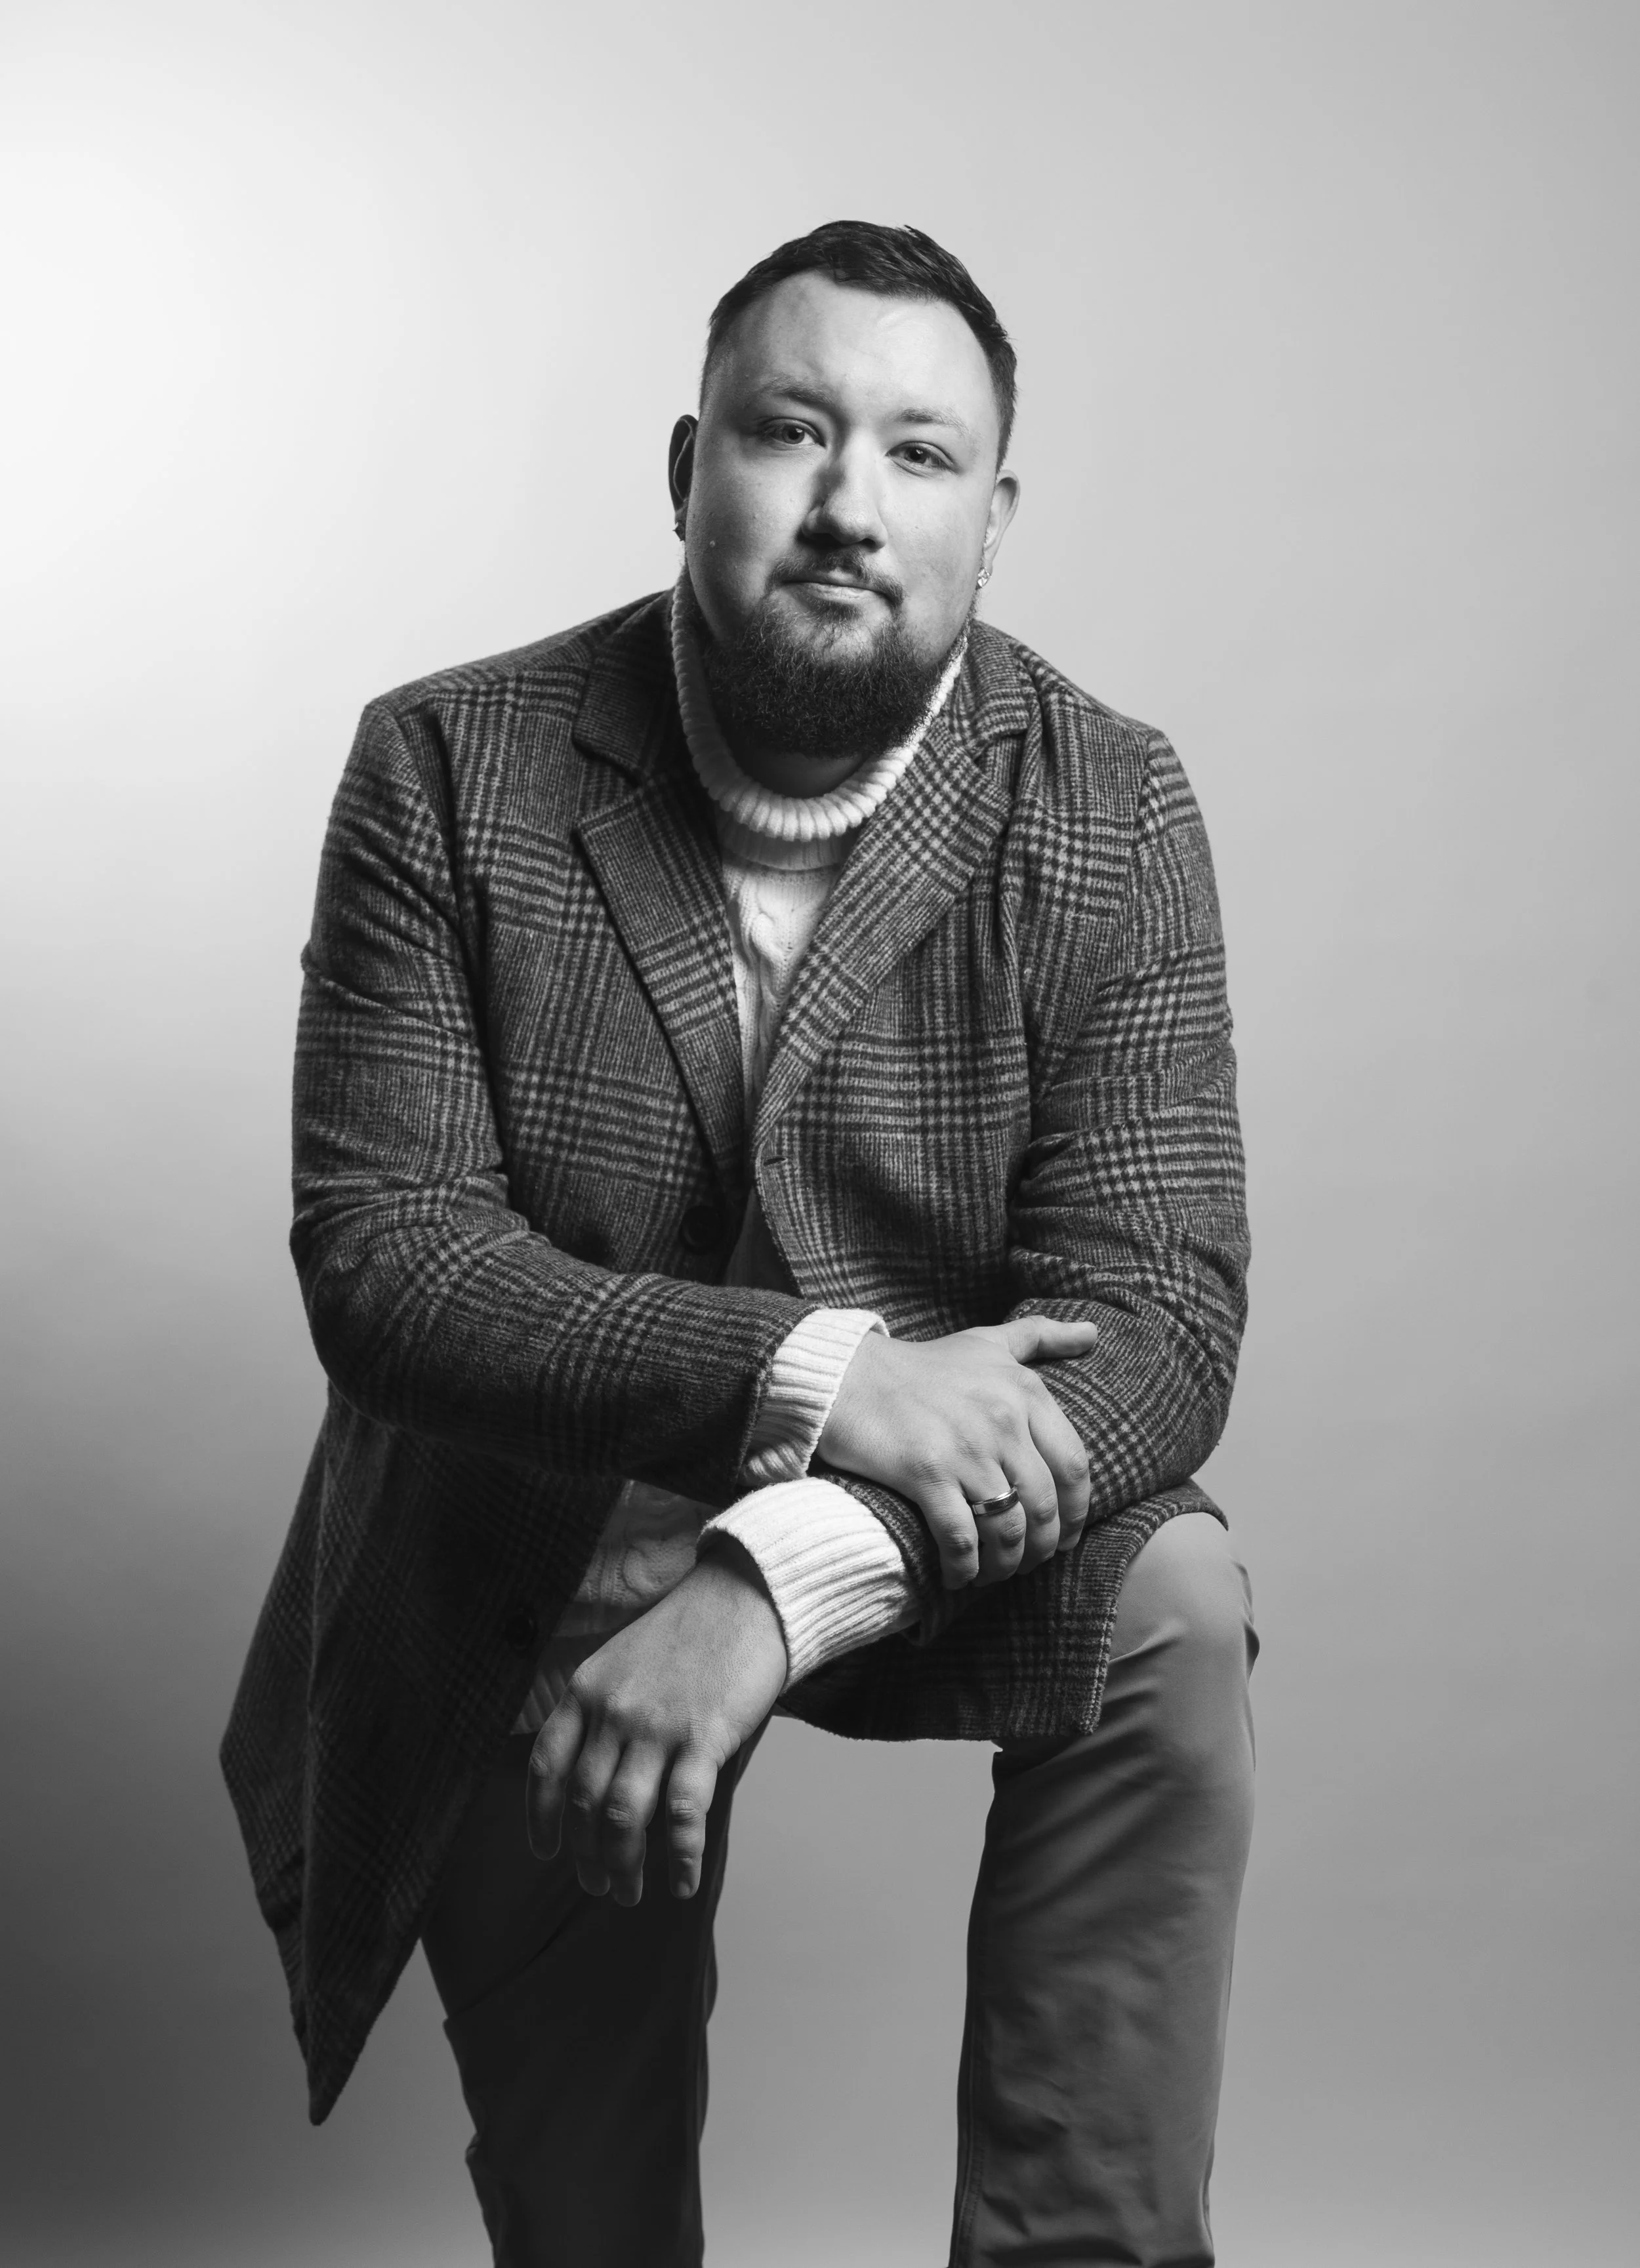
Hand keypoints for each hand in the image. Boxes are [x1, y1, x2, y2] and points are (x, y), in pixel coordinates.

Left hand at [526, 1546, 786, 1904]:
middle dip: (587, 1854)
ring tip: (629, 1894)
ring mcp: (657, 1725)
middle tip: (598, 1885)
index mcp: (586, 1689)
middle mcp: (613, 1709)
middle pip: (584, 1801)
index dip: (540, 1816)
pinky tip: (683, 1883)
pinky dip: (681, 1856)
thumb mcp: (623, 1657)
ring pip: (624, 1815)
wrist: (749, 1594)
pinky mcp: (704, 1737)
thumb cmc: (690, 1629)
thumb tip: (592, 1771)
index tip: (544, 1852)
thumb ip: (601, 1706)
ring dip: (624, 1865)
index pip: (545, 1764)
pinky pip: (683, 1813)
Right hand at [818, 1315, 1097, 1588]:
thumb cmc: (921, 1364)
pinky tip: (958, 1576)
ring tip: (994, 1573)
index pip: (1074, 1465)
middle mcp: (1004, 1421)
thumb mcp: (987, 1341)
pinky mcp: (927, 1475)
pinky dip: (965, 1567)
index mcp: (1025, 1392)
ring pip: (1008, 1529)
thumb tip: (1094, 1331)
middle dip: (1041, 1546)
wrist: (848, 1376)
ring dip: (1005, 1563)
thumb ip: (1041, 1337)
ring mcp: (967, 1450)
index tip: (1065, 1533)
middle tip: (1028, 1563)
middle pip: (1044, 1505)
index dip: (1076, 1510)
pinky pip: (961, 1539)